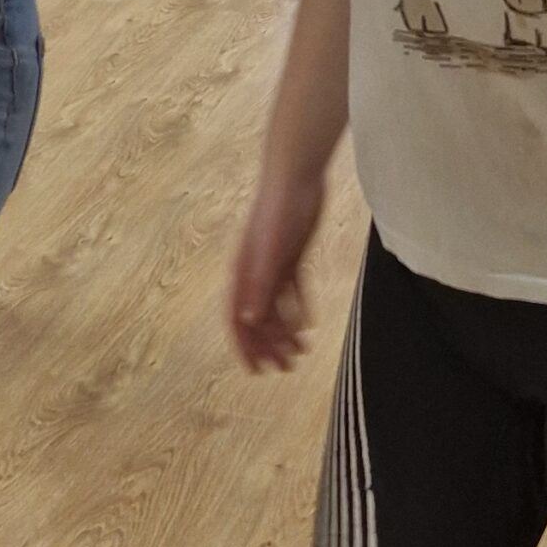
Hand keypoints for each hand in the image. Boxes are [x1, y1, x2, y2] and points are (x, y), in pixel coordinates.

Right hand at [229, 169, 323, 373]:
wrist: (296, 176)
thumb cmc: (279, 211)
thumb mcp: (271, 251)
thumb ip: (258, 284)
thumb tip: (248, 319)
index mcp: (243, 273)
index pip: (237, 318)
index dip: (244, 346)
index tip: (255, 370)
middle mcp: (253, 271)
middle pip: (257, 317)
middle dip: (268, 345)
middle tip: (286, 368)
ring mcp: (273, 263)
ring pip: (275, 306)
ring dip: (285, 331)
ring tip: (300, 352)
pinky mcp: (291, 254)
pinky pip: (292, 289)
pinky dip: (298, 308)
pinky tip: (309, 325)